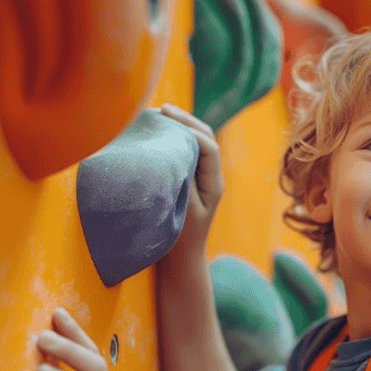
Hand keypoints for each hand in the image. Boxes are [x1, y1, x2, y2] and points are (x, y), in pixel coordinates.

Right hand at [160, 104, 223, 258]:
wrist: (182, 261)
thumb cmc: (180, 240)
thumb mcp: (182, 212)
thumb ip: (182, 183)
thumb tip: (176, 154)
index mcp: (213, 184)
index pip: (209, 146)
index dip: (190, 129)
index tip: (168, 118)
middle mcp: (211, 177)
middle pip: (206, 138)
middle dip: (186, 120)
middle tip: (163, 109)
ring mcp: (201, 178)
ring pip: (196, 142)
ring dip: (180, 127)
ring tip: (159, 115)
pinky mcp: (189, 180)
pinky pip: (185, 152)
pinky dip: (173, 139)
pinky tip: (157, 133)